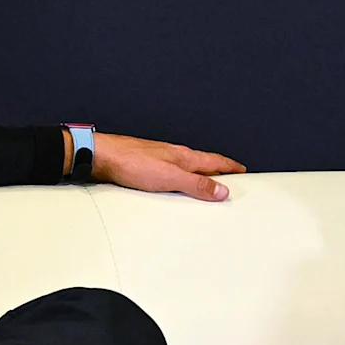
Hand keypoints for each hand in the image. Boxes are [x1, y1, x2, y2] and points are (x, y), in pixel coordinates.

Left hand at [93, 133, 244, 201]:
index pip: (215, 161)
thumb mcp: (170, 178)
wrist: (102, 156)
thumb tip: (222, 190)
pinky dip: (181, 178)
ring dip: (200, 173)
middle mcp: (174, 155)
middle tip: (230, 177)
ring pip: (187, 166)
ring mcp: (160, 158)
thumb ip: (197, 184)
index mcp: (184, 157)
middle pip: (203, 162)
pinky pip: (172, 172)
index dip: (231, 167)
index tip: (243, 171)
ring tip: (207, 182)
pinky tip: (176, 184)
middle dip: (219, 170)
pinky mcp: (146, 165)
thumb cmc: (132, 163)